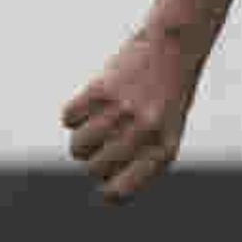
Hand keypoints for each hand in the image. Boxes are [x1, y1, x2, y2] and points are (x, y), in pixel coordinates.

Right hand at [62, 28, 207, 202]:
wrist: (173, 49)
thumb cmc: (167, 96)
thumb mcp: (167, 131)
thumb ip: (140, 158)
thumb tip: (105, 189)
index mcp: (165, 149)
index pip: (121, 191)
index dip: (108, 191)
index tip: (107, 184)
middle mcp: (144, 133)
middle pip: (94, 169)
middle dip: (93, 161)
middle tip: (105, 144)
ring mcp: (122, 111)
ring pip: (78, 147)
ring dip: (81, 141)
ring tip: (96, 125)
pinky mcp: (101, 90)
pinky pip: (68, 118)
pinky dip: (73, 115)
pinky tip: (92, 103)